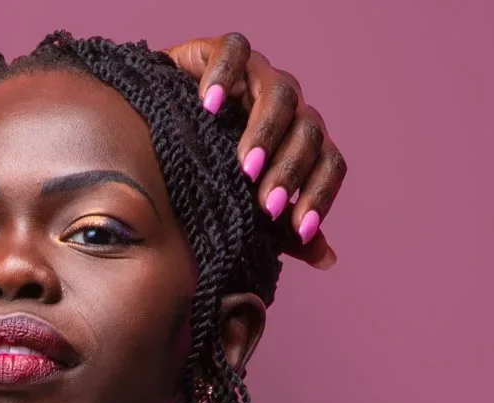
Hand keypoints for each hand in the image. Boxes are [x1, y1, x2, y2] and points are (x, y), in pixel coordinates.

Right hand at [165, 34, 345, 268]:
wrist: (164, 130)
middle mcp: (289, 107)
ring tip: (243, 166)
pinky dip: (225, 76)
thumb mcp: (249, 209)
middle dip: (289, 171)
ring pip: (280, 93)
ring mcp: (259, 76)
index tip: (298, 231)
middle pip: (308, 129)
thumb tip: (328, 259)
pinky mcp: (224, 52)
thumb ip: (287, 233)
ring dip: (265, 133)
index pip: (329, 163)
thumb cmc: (214, 174)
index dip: (319, 196)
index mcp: (302, 142)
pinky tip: (208, 106)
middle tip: (265, 206)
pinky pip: (235, 52)